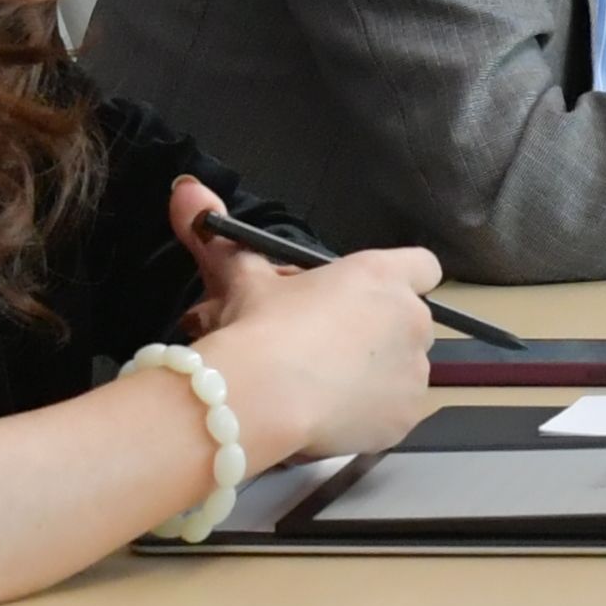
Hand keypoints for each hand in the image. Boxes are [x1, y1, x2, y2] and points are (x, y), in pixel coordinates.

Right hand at [170, 179, 436, 467]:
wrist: (260, 397)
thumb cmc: (257, 326)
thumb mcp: (237, 277)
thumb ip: (216, 234)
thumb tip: (183, 189)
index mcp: (382, 275)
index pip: (422, 266)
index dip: (396, 281)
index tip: (359, 298)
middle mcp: (411, 318)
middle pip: (405, 320)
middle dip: (371, 331)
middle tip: (319, 347)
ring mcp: (414, 370)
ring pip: (401, 367)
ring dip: (372, 373)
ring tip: (318, 386)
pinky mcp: (407, 415)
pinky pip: (396, 410)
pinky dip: (371, 415)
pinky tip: (330, 416)